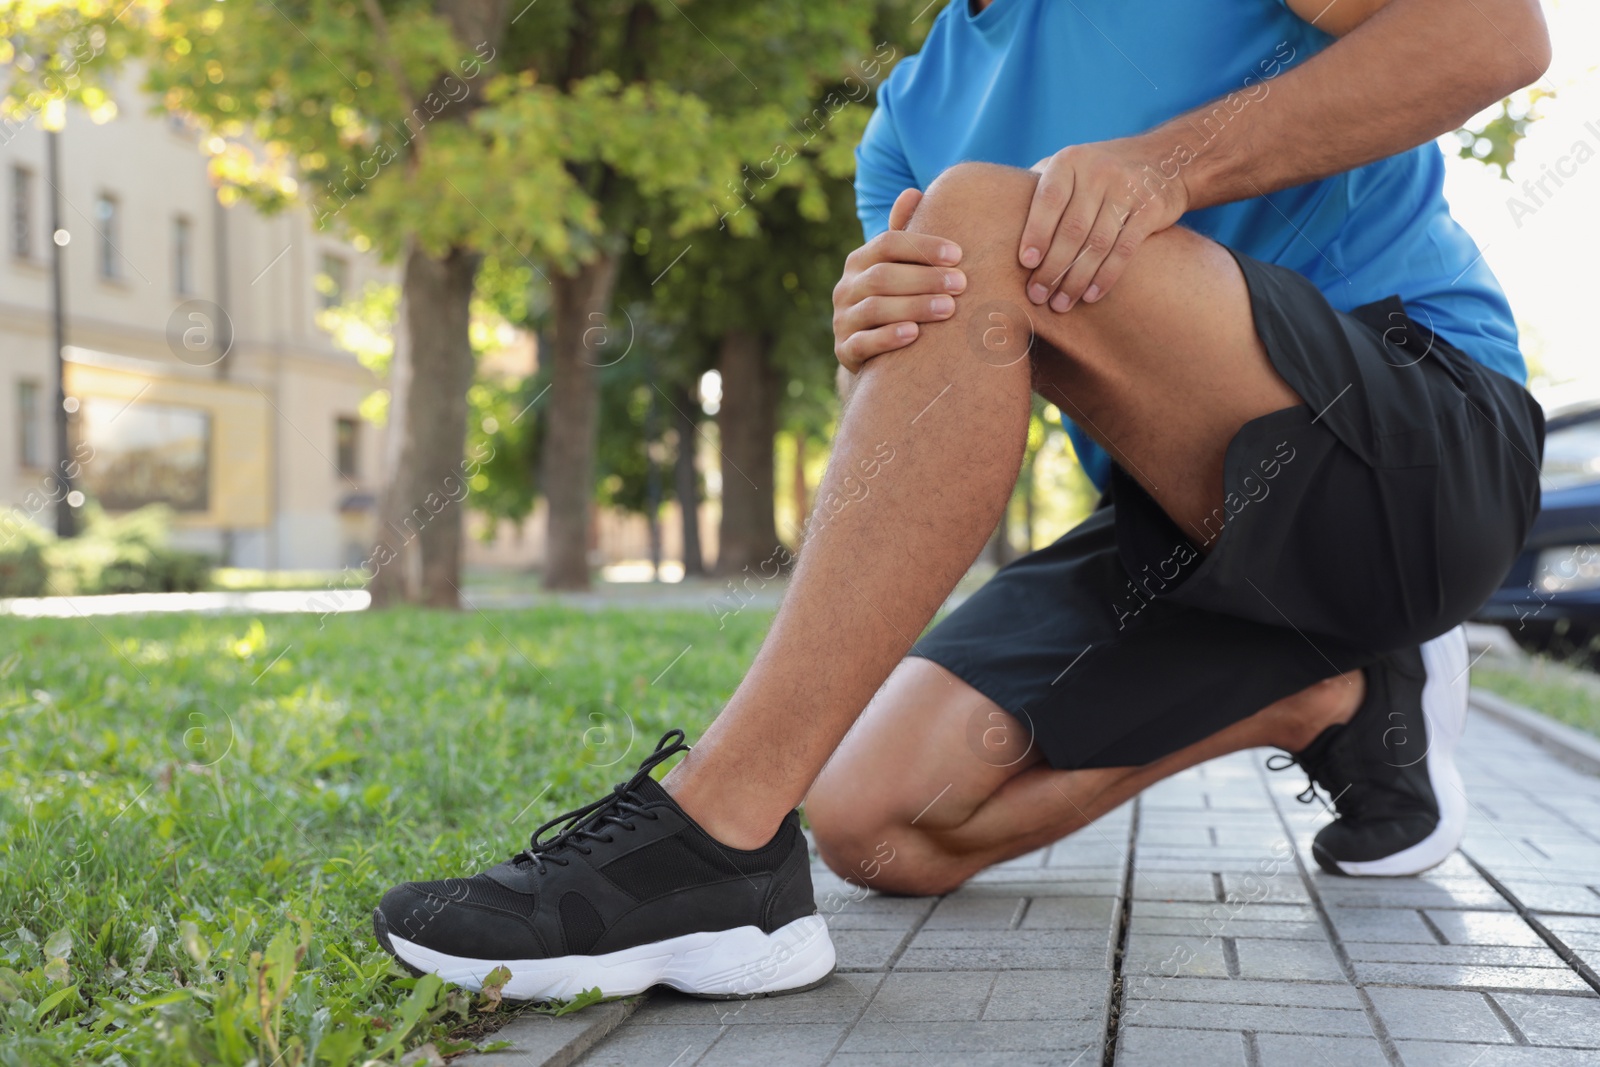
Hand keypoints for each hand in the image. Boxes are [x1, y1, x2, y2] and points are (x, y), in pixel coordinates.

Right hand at [833, 188, 966, 373]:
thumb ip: (906, 234)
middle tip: (962, 284)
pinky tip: (914, 334)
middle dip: (925, 278)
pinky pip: (863, 343)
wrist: (874, 352)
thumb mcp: (899, 267)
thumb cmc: (897, 300)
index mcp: (859, 260)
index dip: (923, 247)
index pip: (887, 243)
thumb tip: (912, 192)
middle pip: (882, 276)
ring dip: (914, 306)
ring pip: (875, 308)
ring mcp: (842, 319)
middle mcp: (845, 287)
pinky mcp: (844, 350)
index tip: (958, 254)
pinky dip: (888, 337)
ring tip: (949, 308)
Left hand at [1019, 137, 1188, 311]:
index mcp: (1070, 161)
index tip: (1025, 264)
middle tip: (1037, 296)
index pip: (1048, 199)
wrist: (1166, 159)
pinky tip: (1091, 296)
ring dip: (1076, 279)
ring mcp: (1127, 189)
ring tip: (1060, 304)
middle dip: (1052, 268)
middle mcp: (1098, 171)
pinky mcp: (1151, 209)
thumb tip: (1000, 222)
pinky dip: (1106, 276)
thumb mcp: (1071, 166)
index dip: (1036, 233)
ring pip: (1097, 244)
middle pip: (1072, 229)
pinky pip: (1124, 250)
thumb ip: (1040, 187)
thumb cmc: (1100, 171)